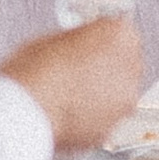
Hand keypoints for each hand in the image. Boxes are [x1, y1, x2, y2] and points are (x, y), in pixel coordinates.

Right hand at [0, 15, 144, 155]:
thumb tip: (81, 47)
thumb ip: (81, 40)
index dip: (103, 38)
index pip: (123, 31)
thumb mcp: (55, 37)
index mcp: (120, 35)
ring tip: (72, 93)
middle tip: (80, 68)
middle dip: (108, 64)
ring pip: (119, 92)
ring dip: (103, 91)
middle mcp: (130, 67)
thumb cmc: (35, 70)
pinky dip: (95, 115)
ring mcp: (124, 101)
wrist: (28, 110)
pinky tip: (71, 111)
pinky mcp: (113, 128)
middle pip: (126, 62)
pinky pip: (108, 117)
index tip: (92, 43)